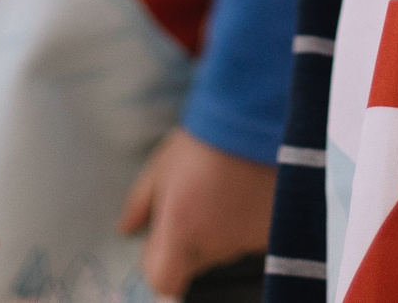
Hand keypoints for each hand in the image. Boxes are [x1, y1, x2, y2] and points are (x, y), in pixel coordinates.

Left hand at [118, 127, 274, 299]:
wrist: (255, 117)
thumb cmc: (205, 138)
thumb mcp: (161, 166)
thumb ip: (139, 204)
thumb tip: (126, 229)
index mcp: (181, 231)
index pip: (162, 281)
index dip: (158, 265)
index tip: (158, 244)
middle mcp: (214, 244)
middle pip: (194, 261)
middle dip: (190, 239)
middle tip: (195, 199)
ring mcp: (246, 240)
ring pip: (224, 248)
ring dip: (220, 228)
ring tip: (223, 187)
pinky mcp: (271, 231)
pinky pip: (250, 236)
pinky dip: (247, 220)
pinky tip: (246, 189)